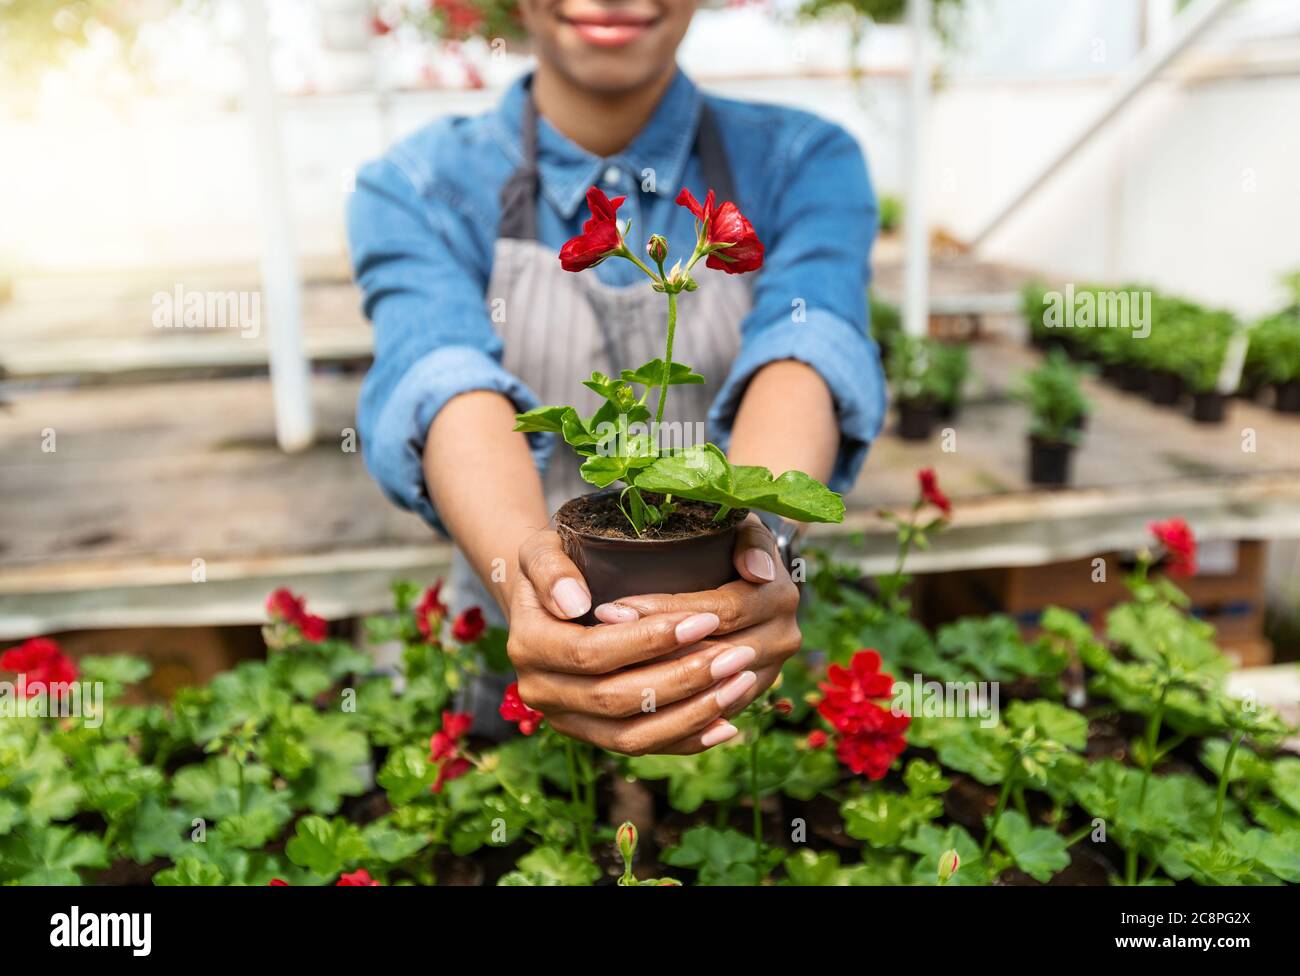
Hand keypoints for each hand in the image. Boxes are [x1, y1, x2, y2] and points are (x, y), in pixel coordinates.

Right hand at [506, 526, 781, 754]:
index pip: (592, 652)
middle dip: (684, 679)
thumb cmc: (556, 563)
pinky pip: (642, 749)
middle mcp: (540, 692)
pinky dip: (686, 740)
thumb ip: (552, 566)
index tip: (707, 617)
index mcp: (528, 645)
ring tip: (741, 681)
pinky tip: (728, 723)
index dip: (650, 640)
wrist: (549, 599)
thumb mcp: (543, 548)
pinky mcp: (592, 736)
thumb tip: (576, 602)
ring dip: (693, 714)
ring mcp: (567, 720)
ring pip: (633, 736)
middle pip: (617, 700)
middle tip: (740, 653)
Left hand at [592, 514, 800, 720]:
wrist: (749, 573)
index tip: (612, 607)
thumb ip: (749, 540)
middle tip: (594, 642)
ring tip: (599, 669)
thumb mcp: (740, 525)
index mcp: (779, 596)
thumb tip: (757, 570)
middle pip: (711, 655)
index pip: (719, 612)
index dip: (665, 613)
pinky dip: (666, 708)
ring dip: (652, 682)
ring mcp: (767, 672)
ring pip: (705, 692)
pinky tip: (622, 697)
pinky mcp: (747, 695)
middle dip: (650, 649)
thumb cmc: (731, 538)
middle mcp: (782, 638)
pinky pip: (706, 714)